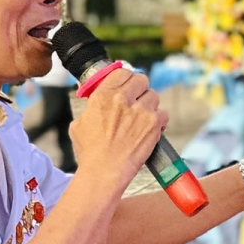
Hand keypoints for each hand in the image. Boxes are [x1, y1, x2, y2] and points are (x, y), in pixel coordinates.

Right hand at [68, 68, 167, 186]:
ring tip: (142, 117)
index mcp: (103, 95)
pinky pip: (163, 114)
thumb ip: (91, 106)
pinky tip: (150, 128)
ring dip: (149, 105)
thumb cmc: (90, 152)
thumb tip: (97, 97)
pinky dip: (160, 120)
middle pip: (141, 79)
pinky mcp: (154, 124)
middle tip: (137, 98)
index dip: (125, 78)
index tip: (126, 84)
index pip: (121, 72)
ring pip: (154, 96)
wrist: (104, 172)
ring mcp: (141, 111)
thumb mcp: (79, 123)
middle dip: (140, 88)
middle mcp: (123, 99)